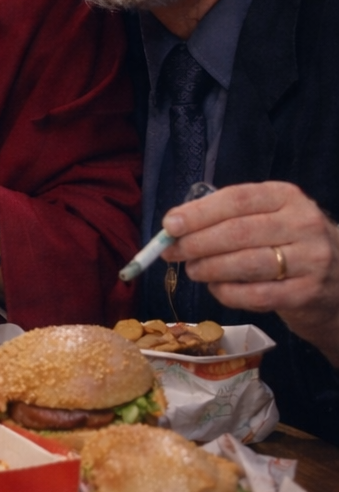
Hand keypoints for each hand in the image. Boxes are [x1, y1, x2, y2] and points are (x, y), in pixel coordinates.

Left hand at [164, 182, 338, 353]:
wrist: (336, 280)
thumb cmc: (286, 243)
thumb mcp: (265, 217)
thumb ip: (225, 217)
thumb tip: (173, 227)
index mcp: (286, 196)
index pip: (236, 200)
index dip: (198, 213)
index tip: (169, 225)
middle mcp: (303, 224)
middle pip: (237, 232)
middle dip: (195, 243)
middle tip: (170, 253)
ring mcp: (311, 260)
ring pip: (245, 264)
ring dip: (209, 269)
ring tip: (192, 271)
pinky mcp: (307, 293)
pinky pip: (256, 295)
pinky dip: (227, 293)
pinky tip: (216, 288)